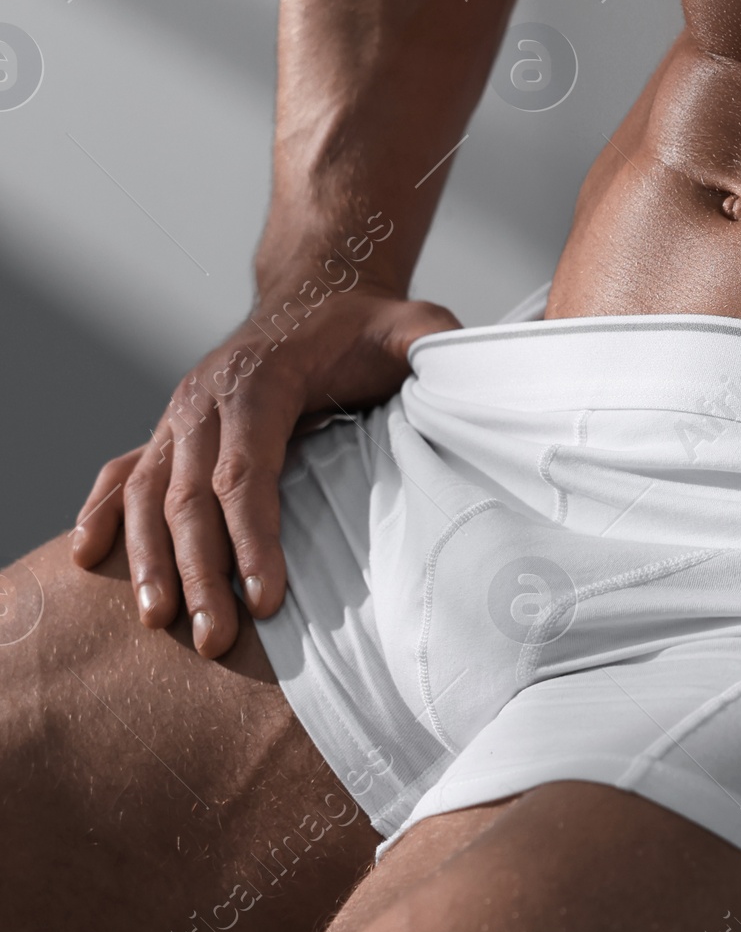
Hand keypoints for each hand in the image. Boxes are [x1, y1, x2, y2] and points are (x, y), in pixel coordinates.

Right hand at [72, 264, 459, 658]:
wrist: (315, 291)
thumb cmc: (368, 324)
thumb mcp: (412, 327)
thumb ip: (435, 348)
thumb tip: (460, 378)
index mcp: (260, 379)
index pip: (246, 470)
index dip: (254, 538)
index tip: (268, 600)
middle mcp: (205, 399)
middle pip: (190, 496)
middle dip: (200, 572)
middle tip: (215, 640)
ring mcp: (180, 414)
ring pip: (149, 493)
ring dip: (148, 559)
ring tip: (159, 621)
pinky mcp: (172, 430)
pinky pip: (126, 472)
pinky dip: (105, 513)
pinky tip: (89, 557)